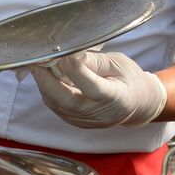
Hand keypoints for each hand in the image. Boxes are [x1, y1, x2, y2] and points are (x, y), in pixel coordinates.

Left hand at [28, 49, 166, 128]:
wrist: (137, 104)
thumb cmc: (129, 80)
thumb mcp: (117, 63)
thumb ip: (92, 61)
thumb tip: (68, 52)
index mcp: (116, 98)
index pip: (92, 86)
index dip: (75, 70)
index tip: (62, 53)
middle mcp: (99, 114)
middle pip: (67, 101)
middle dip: (47, 80)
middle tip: (37, 61)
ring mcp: (86, 121)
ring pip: (57, 104)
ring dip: (44, 83)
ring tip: (40, 64)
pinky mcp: (75, 121)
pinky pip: (56, 106)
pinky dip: (48, 90)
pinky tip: (46, 75)